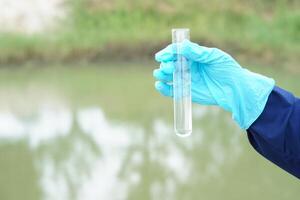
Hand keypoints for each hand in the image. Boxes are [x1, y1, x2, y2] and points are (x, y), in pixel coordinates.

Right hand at [153, 40, 274, 128]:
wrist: (235, 89)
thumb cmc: (227, 69)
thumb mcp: (214, 56)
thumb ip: (198, 52)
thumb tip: (183, 45)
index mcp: (193, 56)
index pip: (176, 52)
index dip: (167, 52)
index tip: (162, 55)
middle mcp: (187, 67)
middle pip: (170, 63)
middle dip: (165, 63)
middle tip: (168, 66)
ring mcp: (186, 79)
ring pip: (168, 76)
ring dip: (161, 74)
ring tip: (160, 73)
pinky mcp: (186, 92)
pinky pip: (171, 90)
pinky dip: (163, 88)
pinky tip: (159, 85)